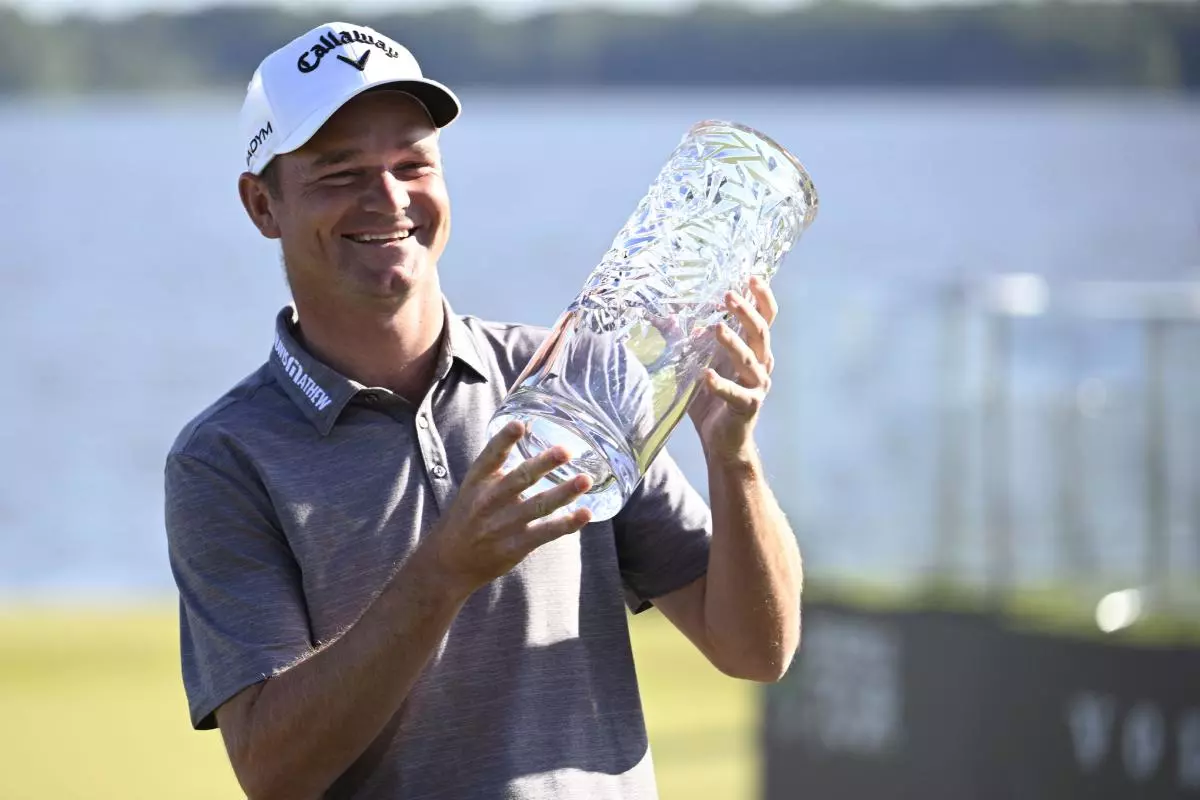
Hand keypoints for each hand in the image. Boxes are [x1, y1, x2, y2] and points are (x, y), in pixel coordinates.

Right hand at [418, 421, 593, 596]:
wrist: (449, 563)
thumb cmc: (467, 519)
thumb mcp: (472, 489)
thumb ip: (497, 470)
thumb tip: (528, 438)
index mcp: (477, 481)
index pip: (490, 456)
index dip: (504, 439)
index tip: (519, 424)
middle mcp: (489, 501)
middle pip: (519, 479)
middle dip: (543, 464)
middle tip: (565, 451)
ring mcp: (503, 525)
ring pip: (538, 506)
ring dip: (564, 493)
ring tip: (585, 480)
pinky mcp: (515, 546)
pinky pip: (546, 533)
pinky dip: (567, 524)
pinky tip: (585, 513)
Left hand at [687, 276, 777, 460]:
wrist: (721, 441)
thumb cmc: (710, 399)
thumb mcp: (693, 363)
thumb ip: (683, 340)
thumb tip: (666, 314)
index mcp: (753, 351)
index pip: (766, 318)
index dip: (761, 297)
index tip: (752, 277)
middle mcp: (761, 365)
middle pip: (761, 333)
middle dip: (746, 312)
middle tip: (729, 295)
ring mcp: (757, 387)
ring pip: (750, 360)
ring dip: (733, 343)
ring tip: (716, 328)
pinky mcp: (748, 407)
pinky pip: (735, 393)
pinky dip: (720, 384)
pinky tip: (706, 376)